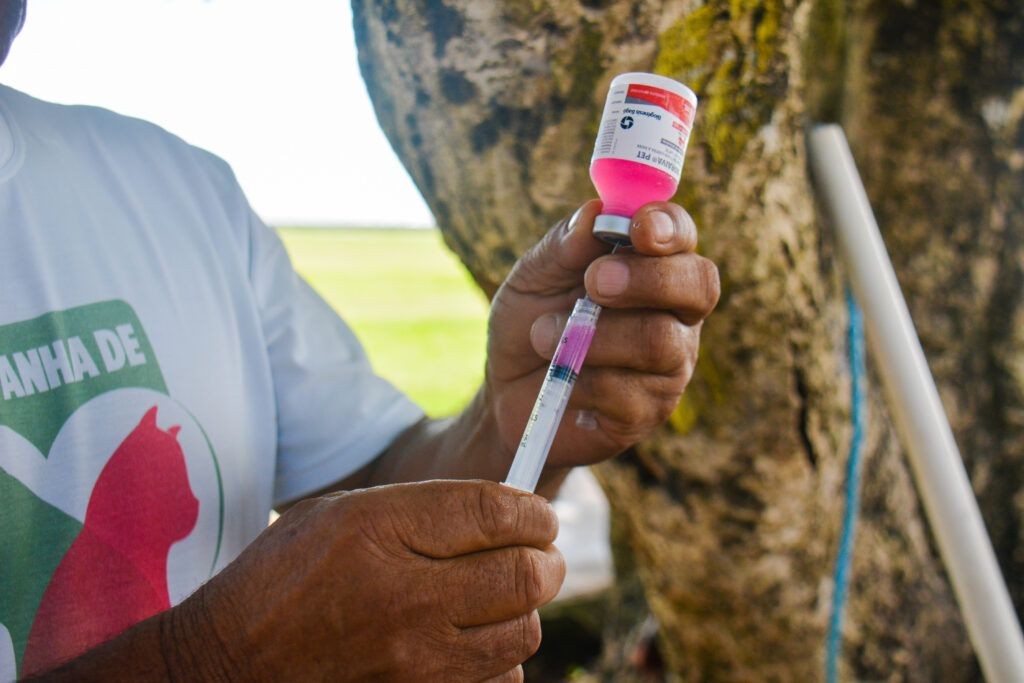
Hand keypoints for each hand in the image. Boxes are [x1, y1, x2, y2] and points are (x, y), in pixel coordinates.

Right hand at [167, 480, 563, 680]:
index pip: (496, 513)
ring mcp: (415, 660)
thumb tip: (505, 514)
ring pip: (522, 633)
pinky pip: (499, 681)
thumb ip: (423, 509)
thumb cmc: (282, 578)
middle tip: (539, 555)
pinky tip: (473, 645)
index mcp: (381, 531)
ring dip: (523, 611)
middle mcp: (406, 596)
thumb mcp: (339, 514)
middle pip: (525, 576)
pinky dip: (500, 661)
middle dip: (545, 560)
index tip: (538, 517)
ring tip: (500, 599)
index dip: (533, 512)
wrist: (230, 667)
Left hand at [486, 200, 718, 469]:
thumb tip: (597, 212)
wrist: (506, 393)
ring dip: (594, 336)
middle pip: (699, 285)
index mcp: (652, 266)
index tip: (640, 226)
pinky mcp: (649, 411)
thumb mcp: (534, 277)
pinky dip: (582, 379)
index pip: (681, 236)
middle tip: (594, 281)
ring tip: (543, 335)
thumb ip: (566, 246)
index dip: (670, 227)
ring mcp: (669, 364)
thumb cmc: (530, 323)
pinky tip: (560, 378)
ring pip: (659, 341)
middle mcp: (674, 313)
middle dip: (647, 279)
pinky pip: (629, 392)